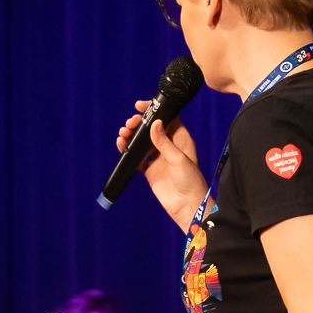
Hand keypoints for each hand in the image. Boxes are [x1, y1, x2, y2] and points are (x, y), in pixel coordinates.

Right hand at [116, 103, 207, 225]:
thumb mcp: (178, 159)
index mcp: (181, 140)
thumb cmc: (190, 182)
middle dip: (139, 124)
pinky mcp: (150, 170)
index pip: (167, 119)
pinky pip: (137, 157)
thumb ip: (164, 142)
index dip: (155, 111)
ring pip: (143, 142)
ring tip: (123, 133)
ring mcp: (159, 158)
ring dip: (132, 136)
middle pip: (152, 129)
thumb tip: (154, 124)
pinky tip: (122, 145)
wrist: (186, 206)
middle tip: (130, 123)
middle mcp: (170, 147)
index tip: (140, 106)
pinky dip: (128, 150)